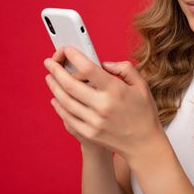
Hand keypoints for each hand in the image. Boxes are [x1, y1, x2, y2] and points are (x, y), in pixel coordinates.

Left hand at [44, 46, 162, 160]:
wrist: (144, 144)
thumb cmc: (144, 113)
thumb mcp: (141, 85)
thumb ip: (124, 69)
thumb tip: (104, 64)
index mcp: (116, 90)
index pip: (88, 68)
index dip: (74, 56)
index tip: (67, 50)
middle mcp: (102, 105)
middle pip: (70, 84)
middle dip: (56, 70)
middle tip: (49, 62)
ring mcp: (93, 121)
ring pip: (65, 101)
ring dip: (54, 86)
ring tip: (50, 77)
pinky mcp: (88, 133)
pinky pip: (67, 117)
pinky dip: (58, 106)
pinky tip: (56, 98)